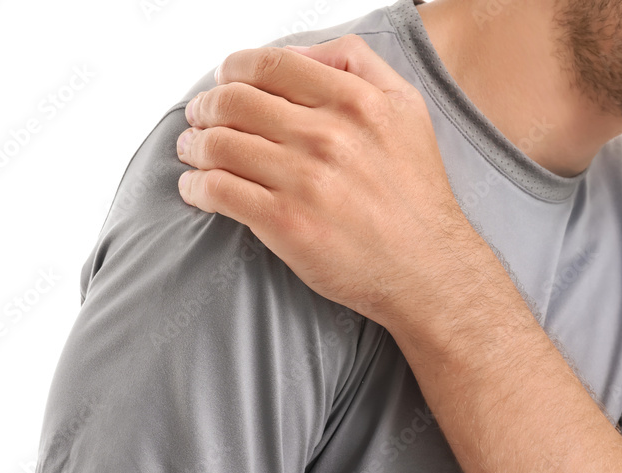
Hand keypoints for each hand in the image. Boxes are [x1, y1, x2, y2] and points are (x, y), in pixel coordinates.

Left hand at [176, 35, 478, 329]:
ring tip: (193, 153)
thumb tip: (301, 54)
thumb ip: (359, 65)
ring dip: (194, 145)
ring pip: (218, 144)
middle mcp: (329, 136)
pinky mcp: (286, 223)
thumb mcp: (407, 110)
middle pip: (234, 100)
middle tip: (199, 118)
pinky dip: (196, 187)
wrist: (428, 270)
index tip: (223, 82)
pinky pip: (218, 191)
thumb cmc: (416, 197)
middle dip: (206, 107)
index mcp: (356, 101)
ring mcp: (305, 180)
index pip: (269, 65)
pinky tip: (197, 190)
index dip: (233, 69)